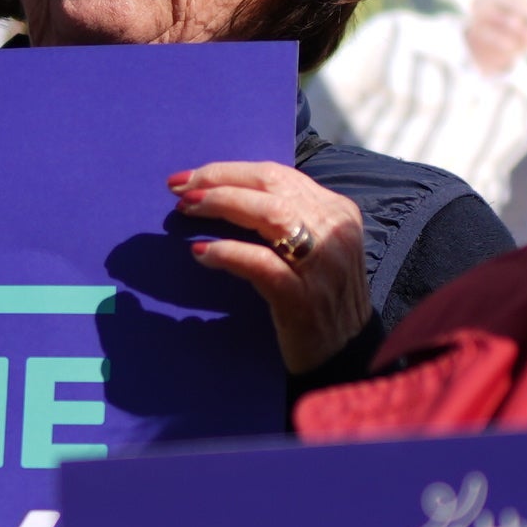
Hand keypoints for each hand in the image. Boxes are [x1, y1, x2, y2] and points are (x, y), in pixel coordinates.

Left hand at [171, 161, 370, 375]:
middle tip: (181, 190)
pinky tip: (202, 253)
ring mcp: (322, 264)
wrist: (346, 355)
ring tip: (188, 210)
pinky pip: (262, 264)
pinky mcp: (305, 298)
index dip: (228, 171)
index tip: (191, 177)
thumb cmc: (319, 297)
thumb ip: (286, 220)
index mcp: (336, 211)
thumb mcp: (315, 248)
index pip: (276, 174)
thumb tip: (225, 195)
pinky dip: (228, 252)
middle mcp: (334, 230)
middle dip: (219, 180)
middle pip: (271, 186)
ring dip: (222, 205)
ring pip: (270, 215)